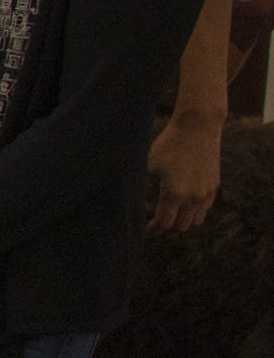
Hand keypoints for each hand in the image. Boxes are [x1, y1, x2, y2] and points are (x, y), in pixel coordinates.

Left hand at [146, 114, 222, 232]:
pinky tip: (184, 203)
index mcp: (174, 194)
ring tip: (169, 212)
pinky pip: (205, 208)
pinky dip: (194, 211)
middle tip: (155, 220)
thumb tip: (143, 206)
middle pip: (181, 226)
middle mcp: (193, 197)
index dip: (154, 229)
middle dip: (167, 226)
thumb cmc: (168, 145)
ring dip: (182, 220)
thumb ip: (146, 189)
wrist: (197, 128)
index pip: (164, 223)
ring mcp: (207, 192)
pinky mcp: (214, 186)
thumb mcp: (150, 166)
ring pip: (196, 220)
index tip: (146, 230)